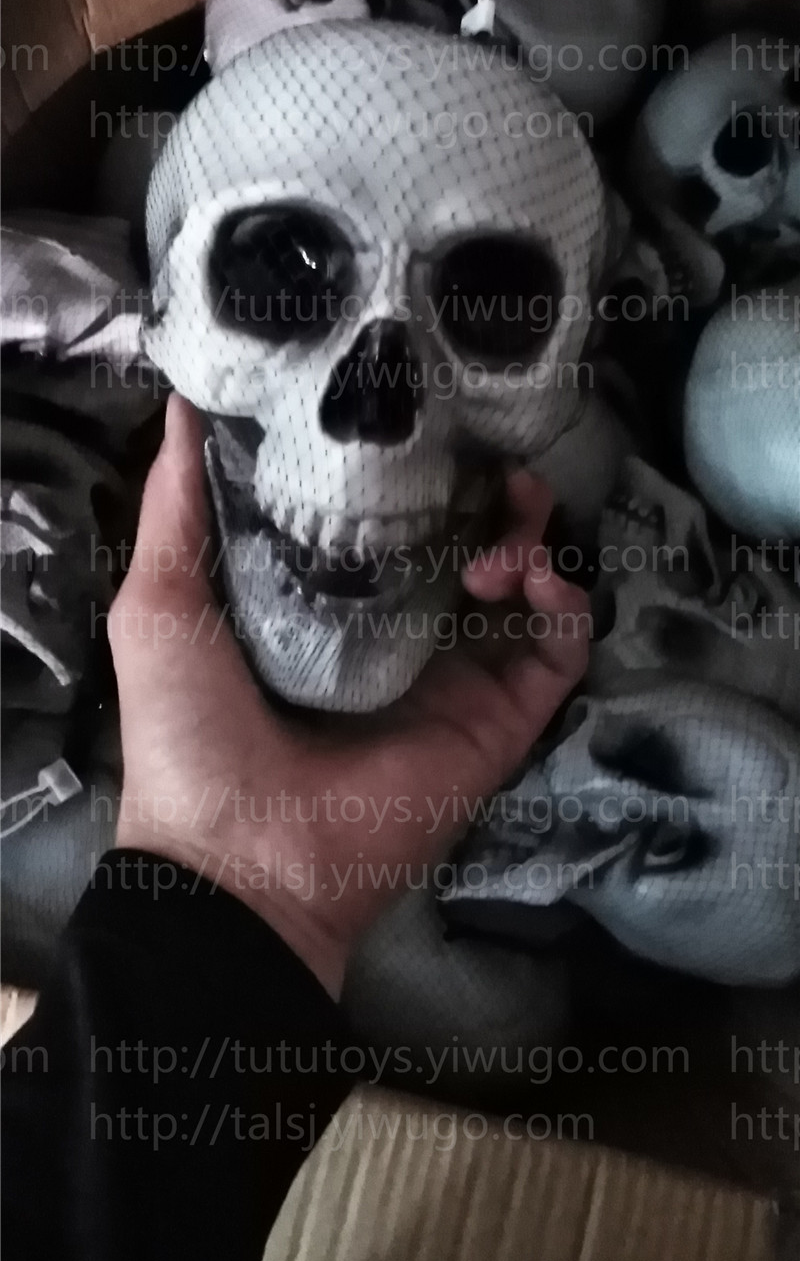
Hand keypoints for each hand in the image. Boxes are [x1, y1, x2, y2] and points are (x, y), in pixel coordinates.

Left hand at [110, 395, 589, 997]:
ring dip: (528, 538)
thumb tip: (182, 401)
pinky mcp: (500, 719)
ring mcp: (457, 674)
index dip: (415, 466)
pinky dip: (565, 604)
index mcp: (330, 600)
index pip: (392, 515)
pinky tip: (531, 578)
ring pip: (526, 584)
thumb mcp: (163, 603)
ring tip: (503, 533)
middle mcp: (401, 628)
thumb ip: (178, 506)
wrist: (237, 859)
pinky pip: (559, 651)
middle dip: (488, 493)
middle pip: (471, 537)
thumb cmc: (190, 731)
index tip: (423, 417)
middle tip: (490, 464)